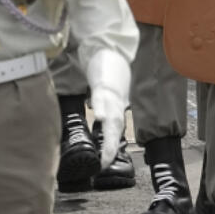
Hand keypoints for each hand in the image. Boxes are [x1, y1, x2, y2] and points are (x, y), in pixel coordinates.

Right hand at [85, 49, 130, 169]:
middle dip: (111, 146)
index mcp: (115, 107)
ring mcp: (109, 92)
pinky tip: (99, 115)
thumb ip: (105, 106)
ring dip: (109, 131)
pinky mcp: (102, 81)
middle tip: (105, 163)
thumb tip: (99, 119)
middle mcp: (115, 102)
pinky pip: (101, 94)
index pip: (115, 131)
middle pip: (115, 127)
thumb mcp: (109, 93)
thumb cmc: (109, 72)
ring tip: (105, 146)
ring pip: (111, 113)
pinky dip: (101, 105)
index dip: (110, 148)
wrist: (112, 49)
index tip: (104, 164)